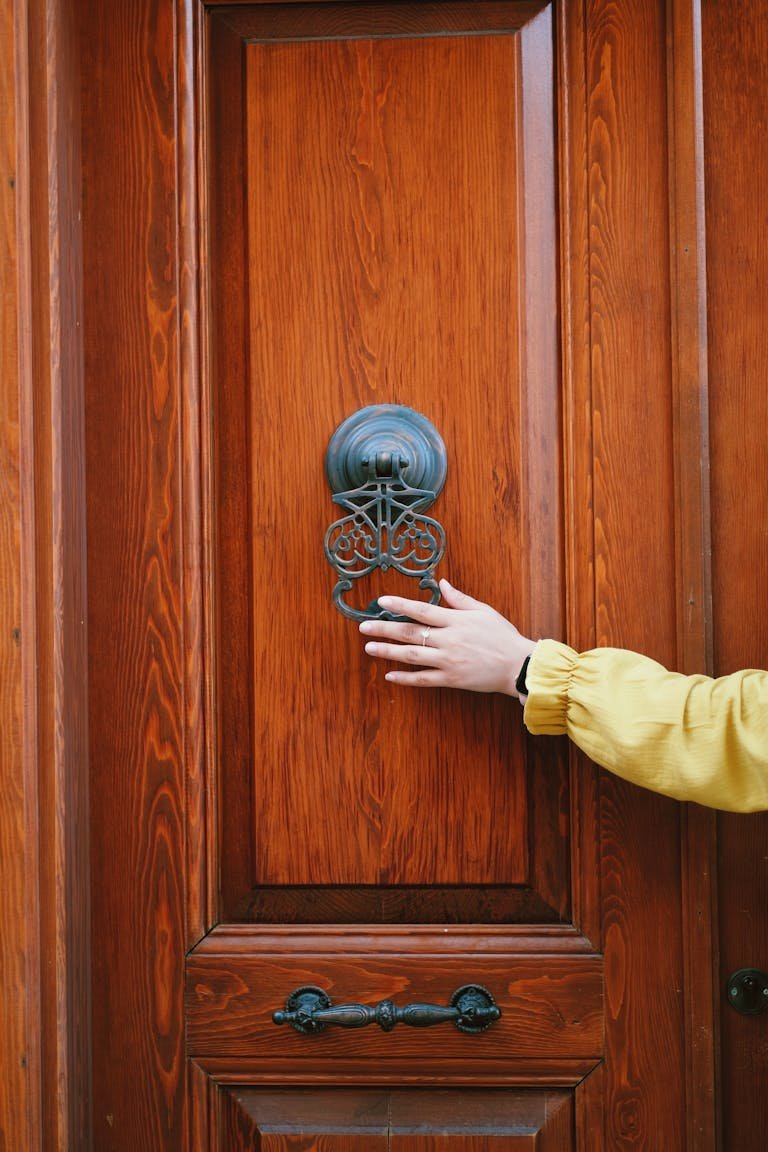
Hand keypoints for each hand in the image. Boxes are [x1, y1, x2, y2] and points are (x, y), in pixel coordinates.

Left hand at [359, 578, 535, 696]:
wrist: (517, 665)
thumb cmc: (502, 636)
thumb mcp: (484, 611)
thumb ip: (460, 599)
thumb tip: (442, 583)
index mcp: (455, 620)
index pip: (422, 610)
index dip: (399, 605)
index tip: (381, 602)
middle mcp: (448, 640)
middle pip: (409, 632)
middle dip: (384, 629)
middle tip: (363, 627)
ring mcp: (448, 661)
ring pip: (411, 656)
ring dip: (388, 651)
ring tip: (369, 648)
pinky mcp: (451, 679)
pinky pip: (423, 679)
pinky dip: (405, 678)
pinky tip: (389, 675)